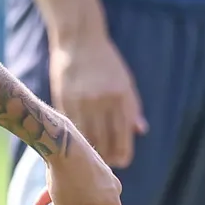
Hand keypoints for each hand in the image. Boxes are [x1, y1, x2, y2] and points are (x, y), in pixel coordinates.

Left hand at [31, 126, 122, 204]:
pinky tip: (39, 201)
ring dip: (64, 204)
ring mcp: (102, 179)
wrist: (62, 145)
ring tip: (52, 195)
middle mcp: (112, 192)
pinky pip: (76, 187)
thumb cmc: (68, 183)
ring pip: (82, 201)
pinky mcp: (89, 168)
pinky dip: (60, 194)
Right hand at [51, 36, 145, 167]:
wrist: (78, 40)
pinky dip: (77, 137)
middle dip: (107, 157)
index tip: (122, 161)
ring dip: (90, 151)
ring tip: (93, 157)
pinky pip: (72, 126)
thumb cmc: (106, 62)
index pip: (123, 136)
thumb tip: (140, 130)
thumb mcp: (125, 82)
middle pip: (104, 141)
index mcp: (121, 97)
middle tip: (107, 163)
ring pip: (86, 137)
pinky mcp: (64, 100)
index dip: (123, 154)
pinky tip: (79, 142)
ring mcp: (81, 101)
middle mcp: (102, 101)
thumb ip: (132, 107)